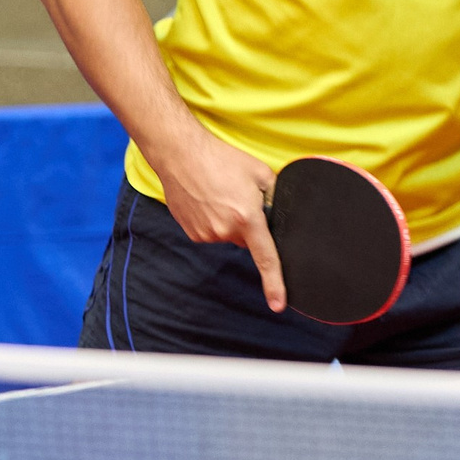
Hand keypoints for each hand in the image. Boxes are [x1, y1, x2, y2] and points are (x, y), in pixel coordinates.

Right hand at [151, 132, 286, 311]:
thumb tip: (278, 210)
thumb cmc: (221, 159)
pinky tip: (207, 199)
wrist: (180, 154)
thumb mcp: (260, 172)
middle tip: (239, 197)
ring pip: (228, 235)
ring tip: (219, 193)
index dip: (274, 284)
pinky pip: (212, 232)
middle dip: (248, 224)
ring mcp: (206, 234)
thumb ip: (275, 195)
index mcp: (247, 218)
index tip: (278, 305)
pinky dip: (213, 219)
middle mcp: (225, 231)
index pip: (266, 258)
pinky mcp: (192, 232)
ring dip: (229, 220)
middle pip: (247, 240)